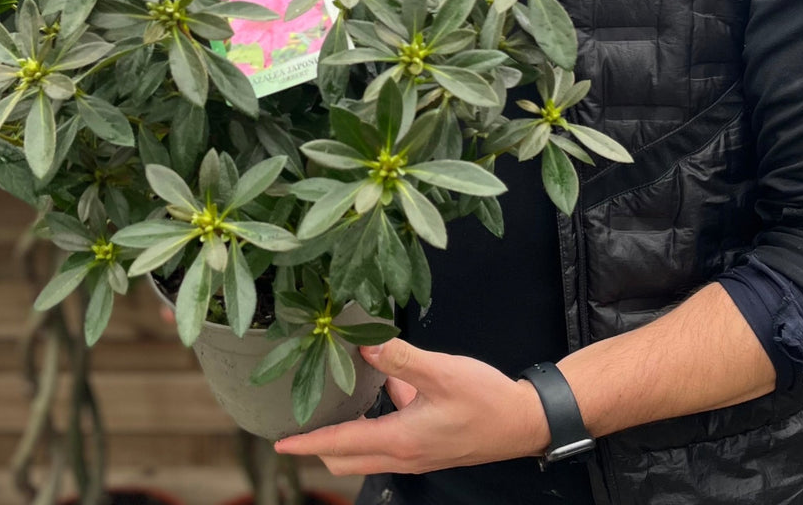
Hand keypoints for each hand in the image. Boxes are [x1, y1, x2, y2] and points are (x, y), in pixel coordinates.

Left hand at [272, 339, 548, 475]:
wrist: (522, 422)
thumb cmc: (486, 400)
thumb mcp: (441, 371)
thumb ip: (400, 358)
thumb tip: (363, 344)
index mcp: (401, 440)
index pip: (341, 446)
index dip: (308, 444)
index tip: (280, 442)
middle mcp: (404, 455)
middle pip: (347, 458)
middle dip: (319, 445)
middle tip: (300, 420)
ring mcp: (416, 455)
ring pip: (366, 453)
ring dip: (345, 437)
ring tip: (332, 405)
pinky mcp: (427, 448)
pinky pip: (388, 442)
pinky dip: (374, 425)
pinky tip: (386, 389)